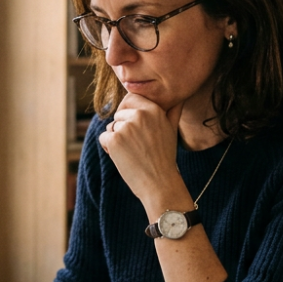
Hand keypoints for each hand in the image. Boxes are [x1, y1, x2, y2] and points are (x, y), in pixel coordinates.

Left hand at [98, 93, 189, 213]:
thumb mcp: (172, 130)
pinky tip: (123, 158)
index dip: (127, 111)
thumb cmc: (165, 158)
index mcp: (154, 110)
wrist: (160, 183)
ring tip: (132, 153)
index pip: (130, 98)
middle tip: (135, 146)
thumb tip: (178, 98)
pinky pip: (103, 138)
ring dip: (116, 139)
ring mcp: (126, 127)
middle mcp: (140, 115)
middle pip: (119, 114)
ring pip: (111, 127)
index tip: (132, 126)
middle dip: (122, 128)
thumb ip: (172, 111)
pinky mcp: (114, 140)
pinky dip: (108, 148)